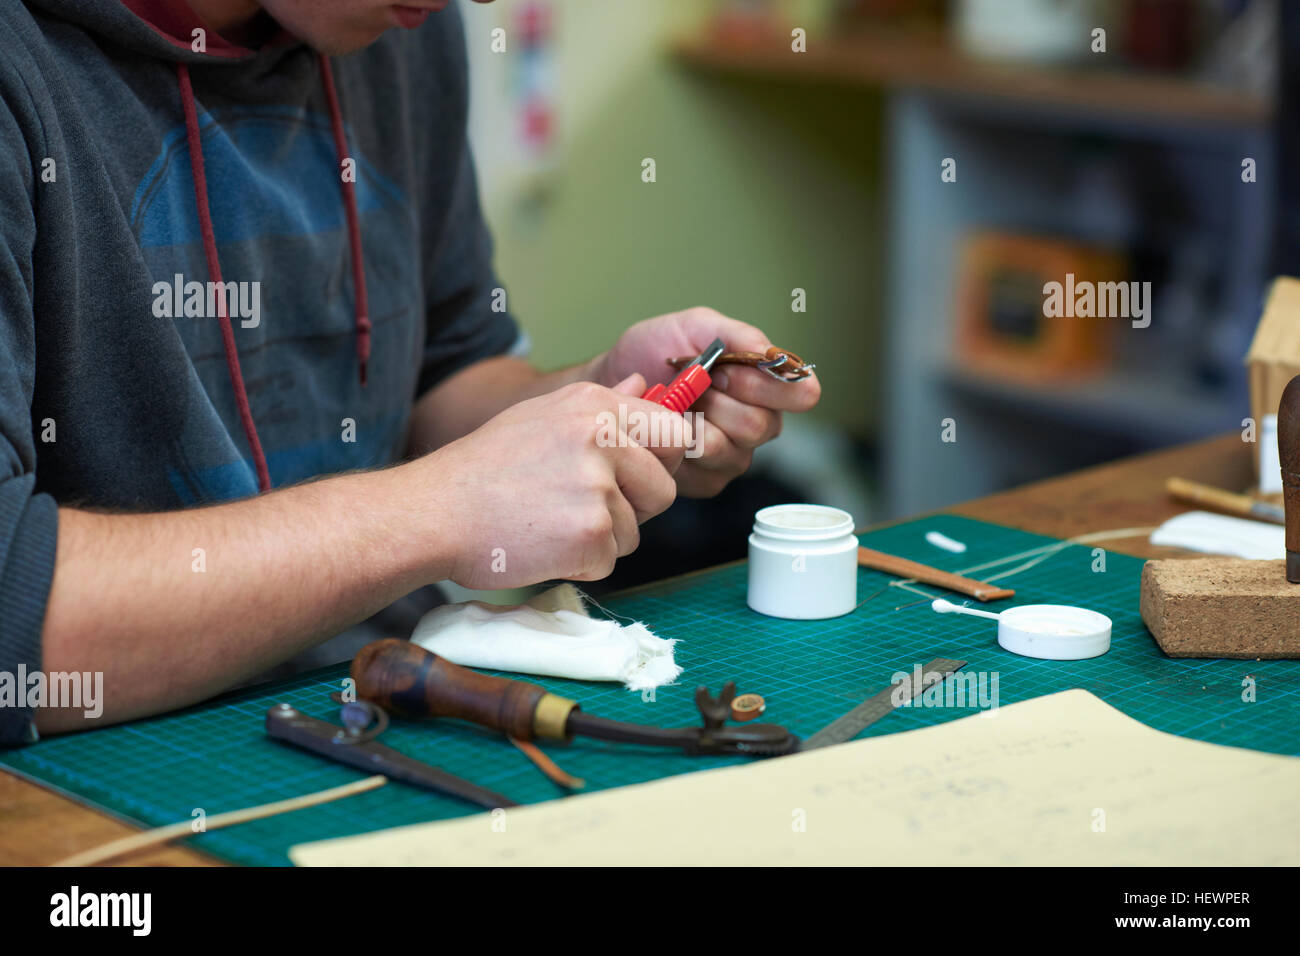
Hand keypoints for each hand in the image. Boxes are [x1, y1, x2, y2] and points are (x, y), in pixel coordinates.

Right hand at [421, 378, 689, 588]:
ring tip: (549, 523)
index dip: (660, 464)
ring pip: (635, 530)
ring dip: (600, 538)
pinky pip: (610, 559)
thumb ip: (601, 405)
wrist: (433, 512)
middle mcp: (603, 438)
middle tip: (579, 507)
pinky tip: (542, 544)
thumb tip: (640, 385)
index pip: (673, 433)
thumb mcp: (541, 416)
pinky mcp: (592, 532)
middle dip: (633, 508)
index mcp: (595, 405)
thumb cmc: (484, 468)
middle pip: (664, 489)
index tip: (635, 479)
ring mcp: (599, 486)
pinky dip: (581, 563)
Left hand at [589, 307, 820, 496]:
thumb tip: (772, 355)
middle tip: (692, 386)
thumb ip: (739, 336)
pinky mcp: (708, 481)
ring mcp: (734, 455)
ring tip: (675, 407)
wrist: (612, 382)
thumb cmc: (654, 354)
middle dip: (719, 403)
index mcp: (765, 386)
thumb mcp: (695, 327)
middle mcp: (758, 423)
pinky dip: (678, 448)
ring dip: (695, 425)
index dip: (765, 384)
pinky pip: (705, 472)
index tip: (726, 372)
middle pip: (761, 426)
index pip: (799, 394)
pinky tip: (666, 432)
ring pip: (731, 450)